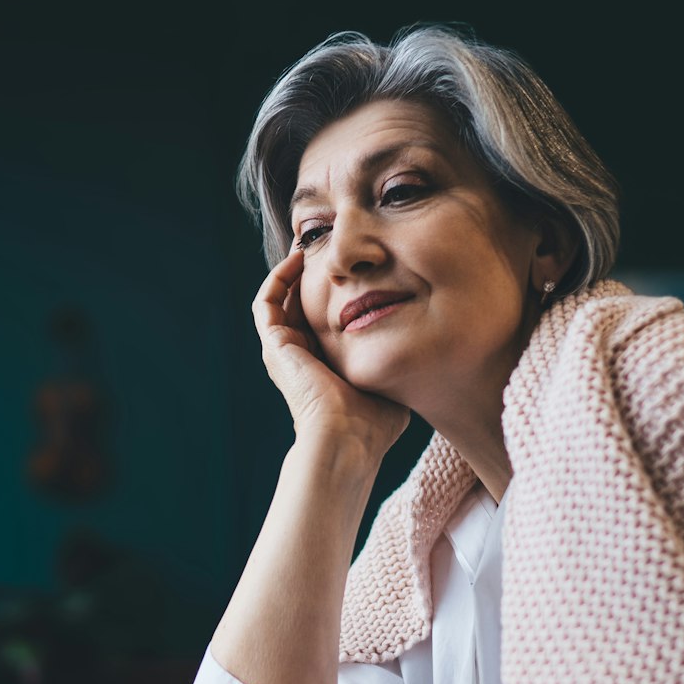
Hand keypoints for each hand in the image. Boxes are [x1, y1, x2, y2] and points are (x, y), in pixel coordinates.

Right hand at [254, 246, 409, 457]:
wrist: (347, 437)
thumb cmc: (373, 423)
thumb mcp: (388, 382)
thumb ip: (394, 362)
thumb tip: (417, 348)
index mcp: (323, 366)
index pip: (321, 321)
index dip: (332, 293)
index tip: (352, 270)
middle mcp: (299, 357)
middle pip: (298, 305)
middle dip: (310, 276)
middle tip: (327, 249)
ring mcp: (283, 351)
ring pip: (278, 300)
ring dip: (289, 272)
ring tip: (308, 246)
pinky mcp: (274, 344)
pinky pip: (266, 302)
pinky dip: (277, 278)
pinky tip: (297, 258)